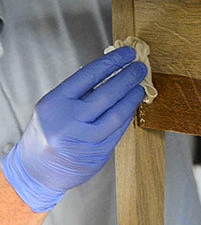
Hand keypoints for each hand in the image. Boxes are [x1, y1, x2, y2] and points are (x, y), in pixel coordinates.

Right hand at [0, 47, 146, 211]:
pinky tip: (132, 105)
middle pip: (107, 93)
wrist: (36, 171)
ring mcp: (84, 139)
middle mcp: (68, 121)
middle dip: (128, 77)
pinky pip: (119, 129)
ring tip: (140, 86)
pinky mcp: (97, 153)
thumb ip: (80, 90)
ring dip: (133, 97)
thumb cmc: (48, 132)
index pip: (90, 74)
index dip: (113, 61)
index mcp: (55, 103)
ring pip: (117, 113)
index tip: (128, 53)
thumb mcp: (54, 106)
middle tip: (140, 68)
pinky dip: (128, 115)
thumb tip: (112, 69)